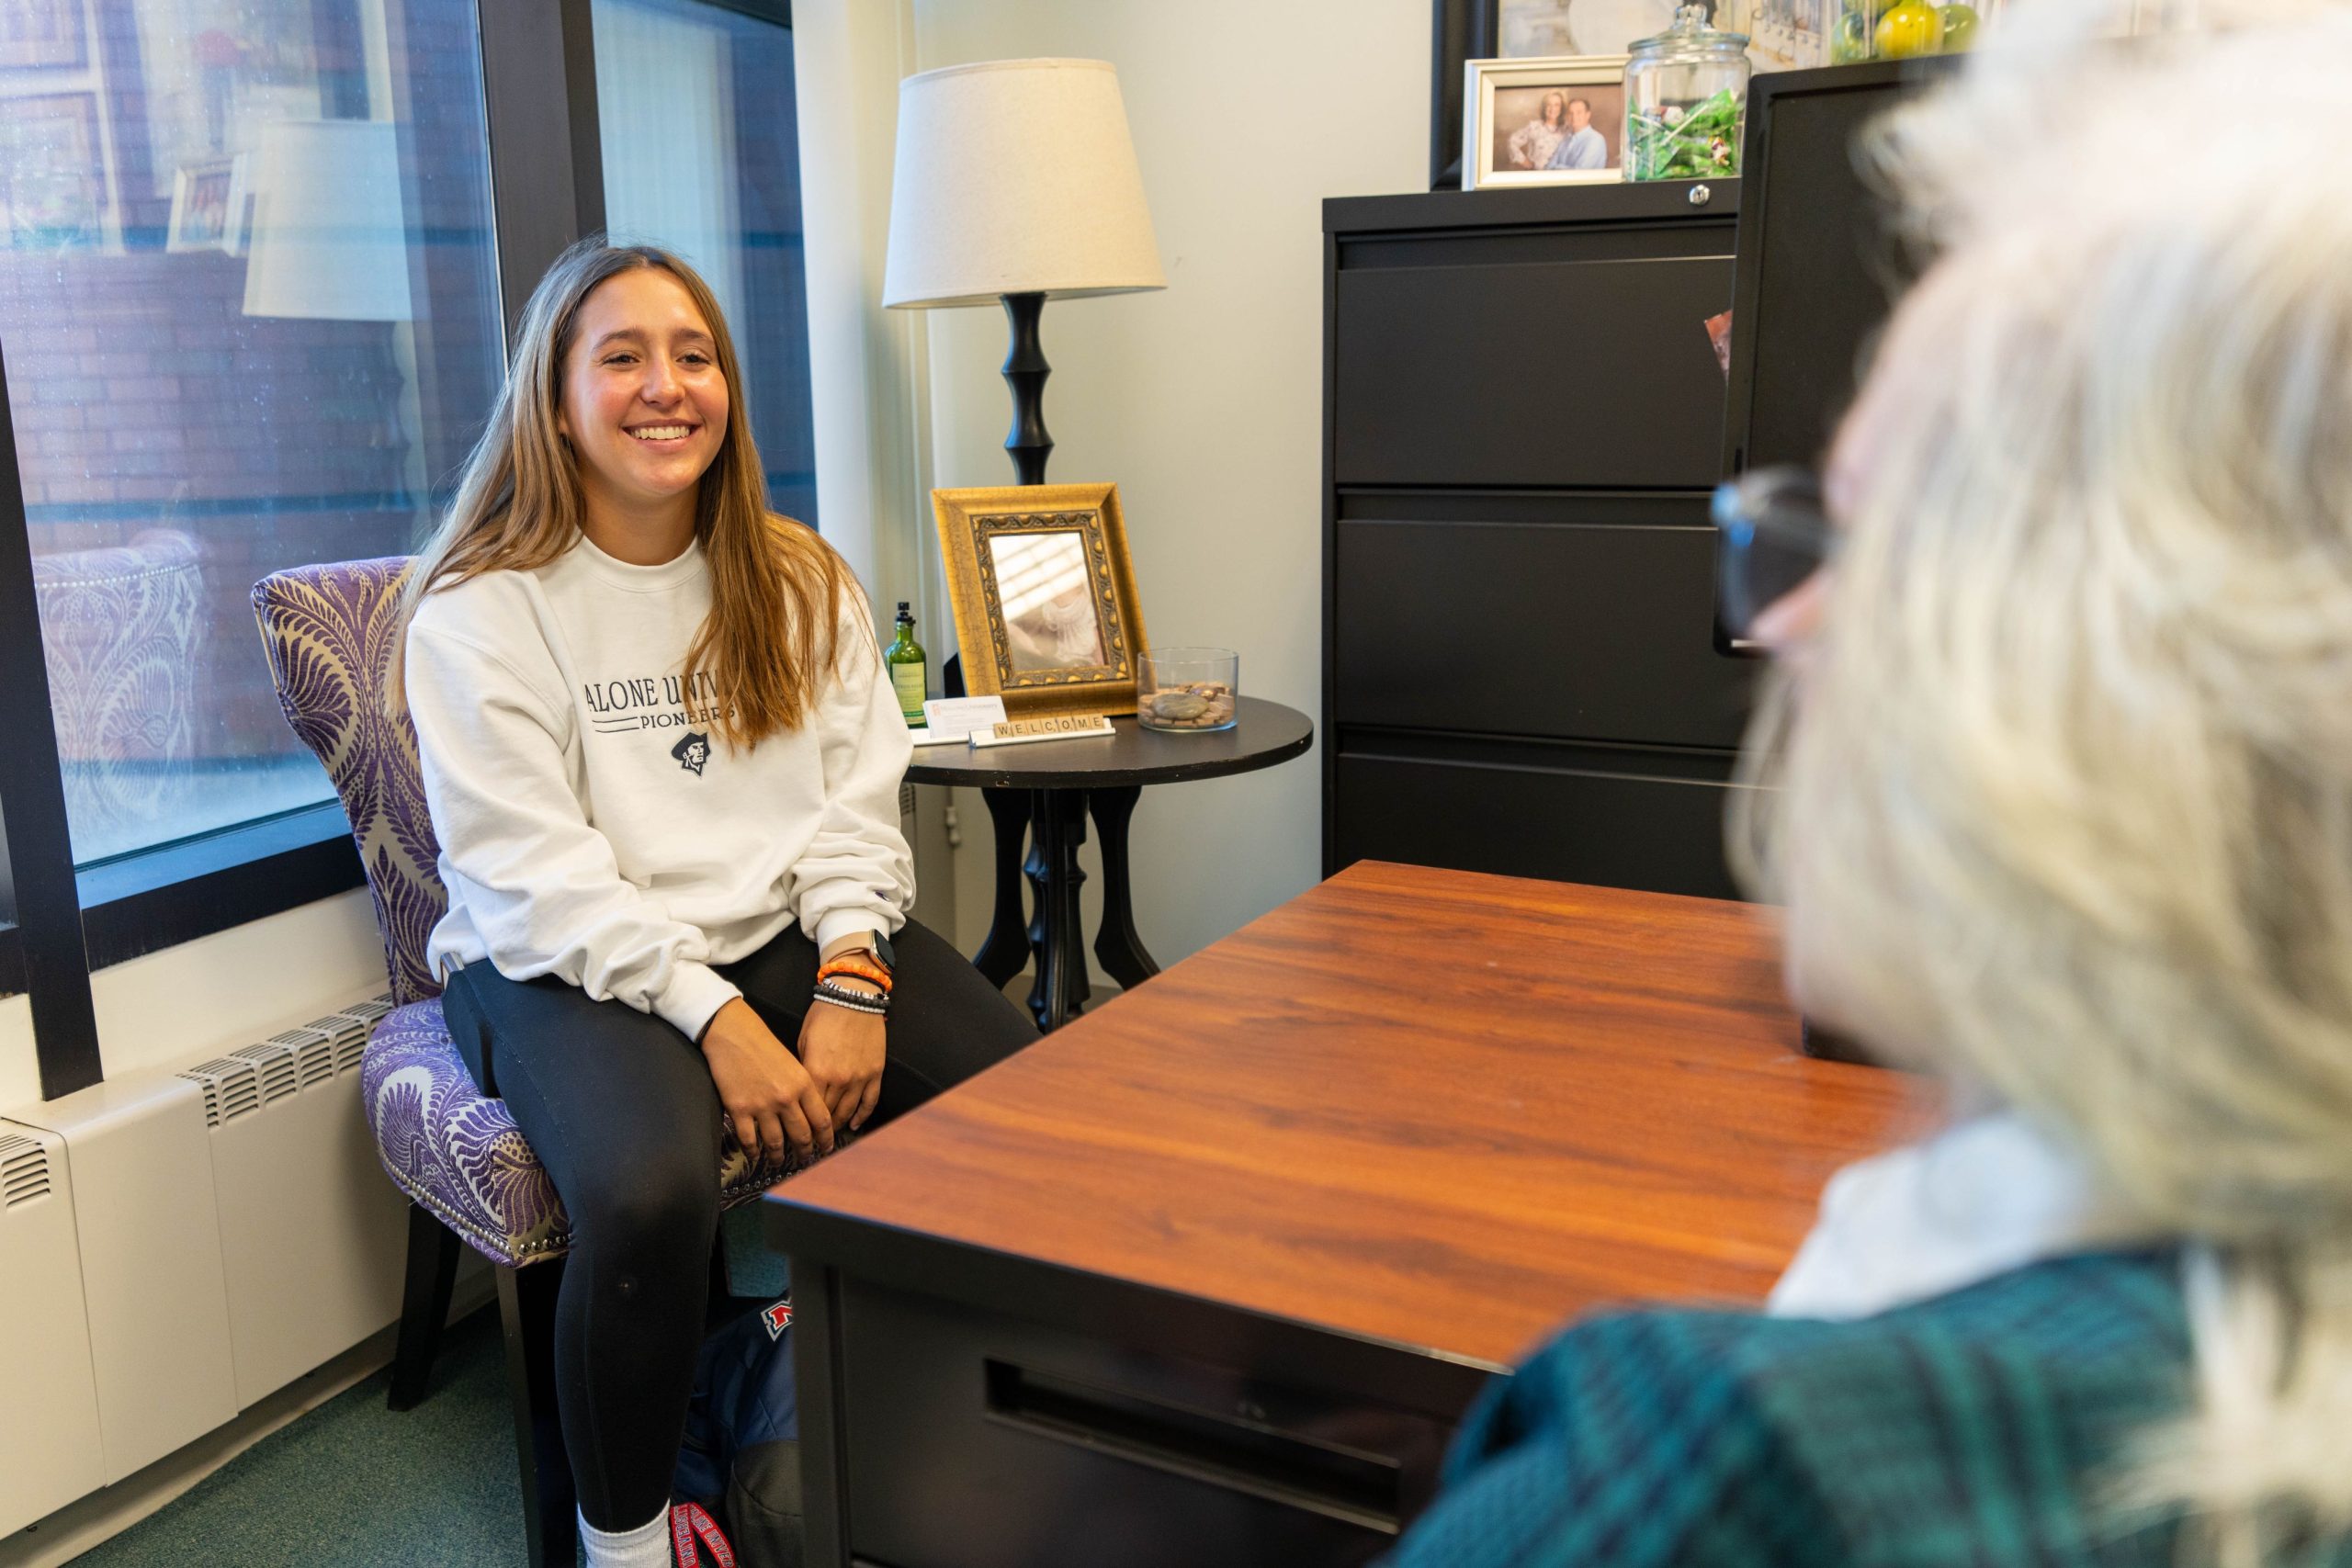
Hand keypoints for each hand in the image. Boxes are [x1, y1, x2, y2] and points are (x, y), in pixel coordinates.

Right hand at [699, 998, 832, 1164]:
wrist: (733, 1033)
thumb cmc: (763, 1044)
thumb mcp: (793, 1062)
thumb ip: (802, 1088)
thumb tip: (808, 1113)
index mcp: (803, 1084)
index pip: (821, 1120)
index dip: (826, 1139)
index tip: (826, 1148)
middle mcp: (786, 1098)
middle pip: (801, 1135)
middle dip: (805, 1152)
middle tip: (805, 1160)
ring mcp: (762, 1106)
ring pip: (776, 1142)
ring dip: (778, 1156)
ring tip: (778, 1161)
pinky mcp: (739, 1109)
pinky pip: (749, 1140)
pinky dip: (752, 1151)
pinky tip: (754, 1155)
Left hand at [799, 985, 885, 1132]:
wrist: (854, 996)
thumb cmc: (824, 1015)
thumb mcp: (803, 1041)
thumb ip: (803, 1069)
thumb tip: (800, 1092)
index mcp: (816, 1071)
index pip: (808, 1107)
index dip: (802, 1122)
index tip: (797, 1131)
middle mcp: (840, 1079)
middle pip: (828, 1113)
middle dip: (818, 1128)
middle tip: (812, 1139)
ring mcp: (860, 1077)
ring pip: (848, 1111)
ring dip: (839, 1125)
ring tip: (830, 1134)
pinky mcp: (875, 1072)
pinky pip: (870, 1101)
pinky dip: (862, 1116)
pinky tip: (855, 1125)